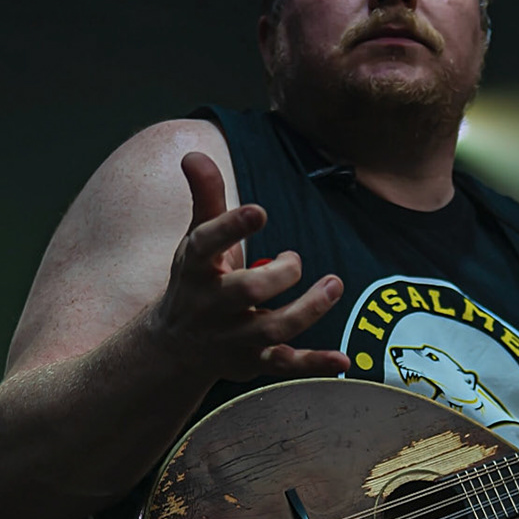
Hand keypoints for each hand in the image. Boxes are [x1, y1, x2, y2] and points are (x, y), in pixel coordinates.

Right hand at [146, 151, 350, 381]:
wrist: (175, 345)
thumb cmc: (197, 280)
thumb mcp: (196, 238)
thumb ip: (206, 197)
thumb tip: (194, 153)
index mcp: (195, 266)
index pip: (207, 244)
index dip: (232, 228)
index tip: (260, 211)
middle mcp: (211, 305)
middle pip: (246, 290)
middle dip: (279, 274)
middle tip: (295, 258)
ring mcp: (233, 337)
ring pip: (272, 328)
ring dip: (307, 309)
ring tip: (333, 284)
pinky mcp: (253, 361)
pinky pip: (285, 365)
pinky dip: (315, 364)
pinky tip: (344, 360)